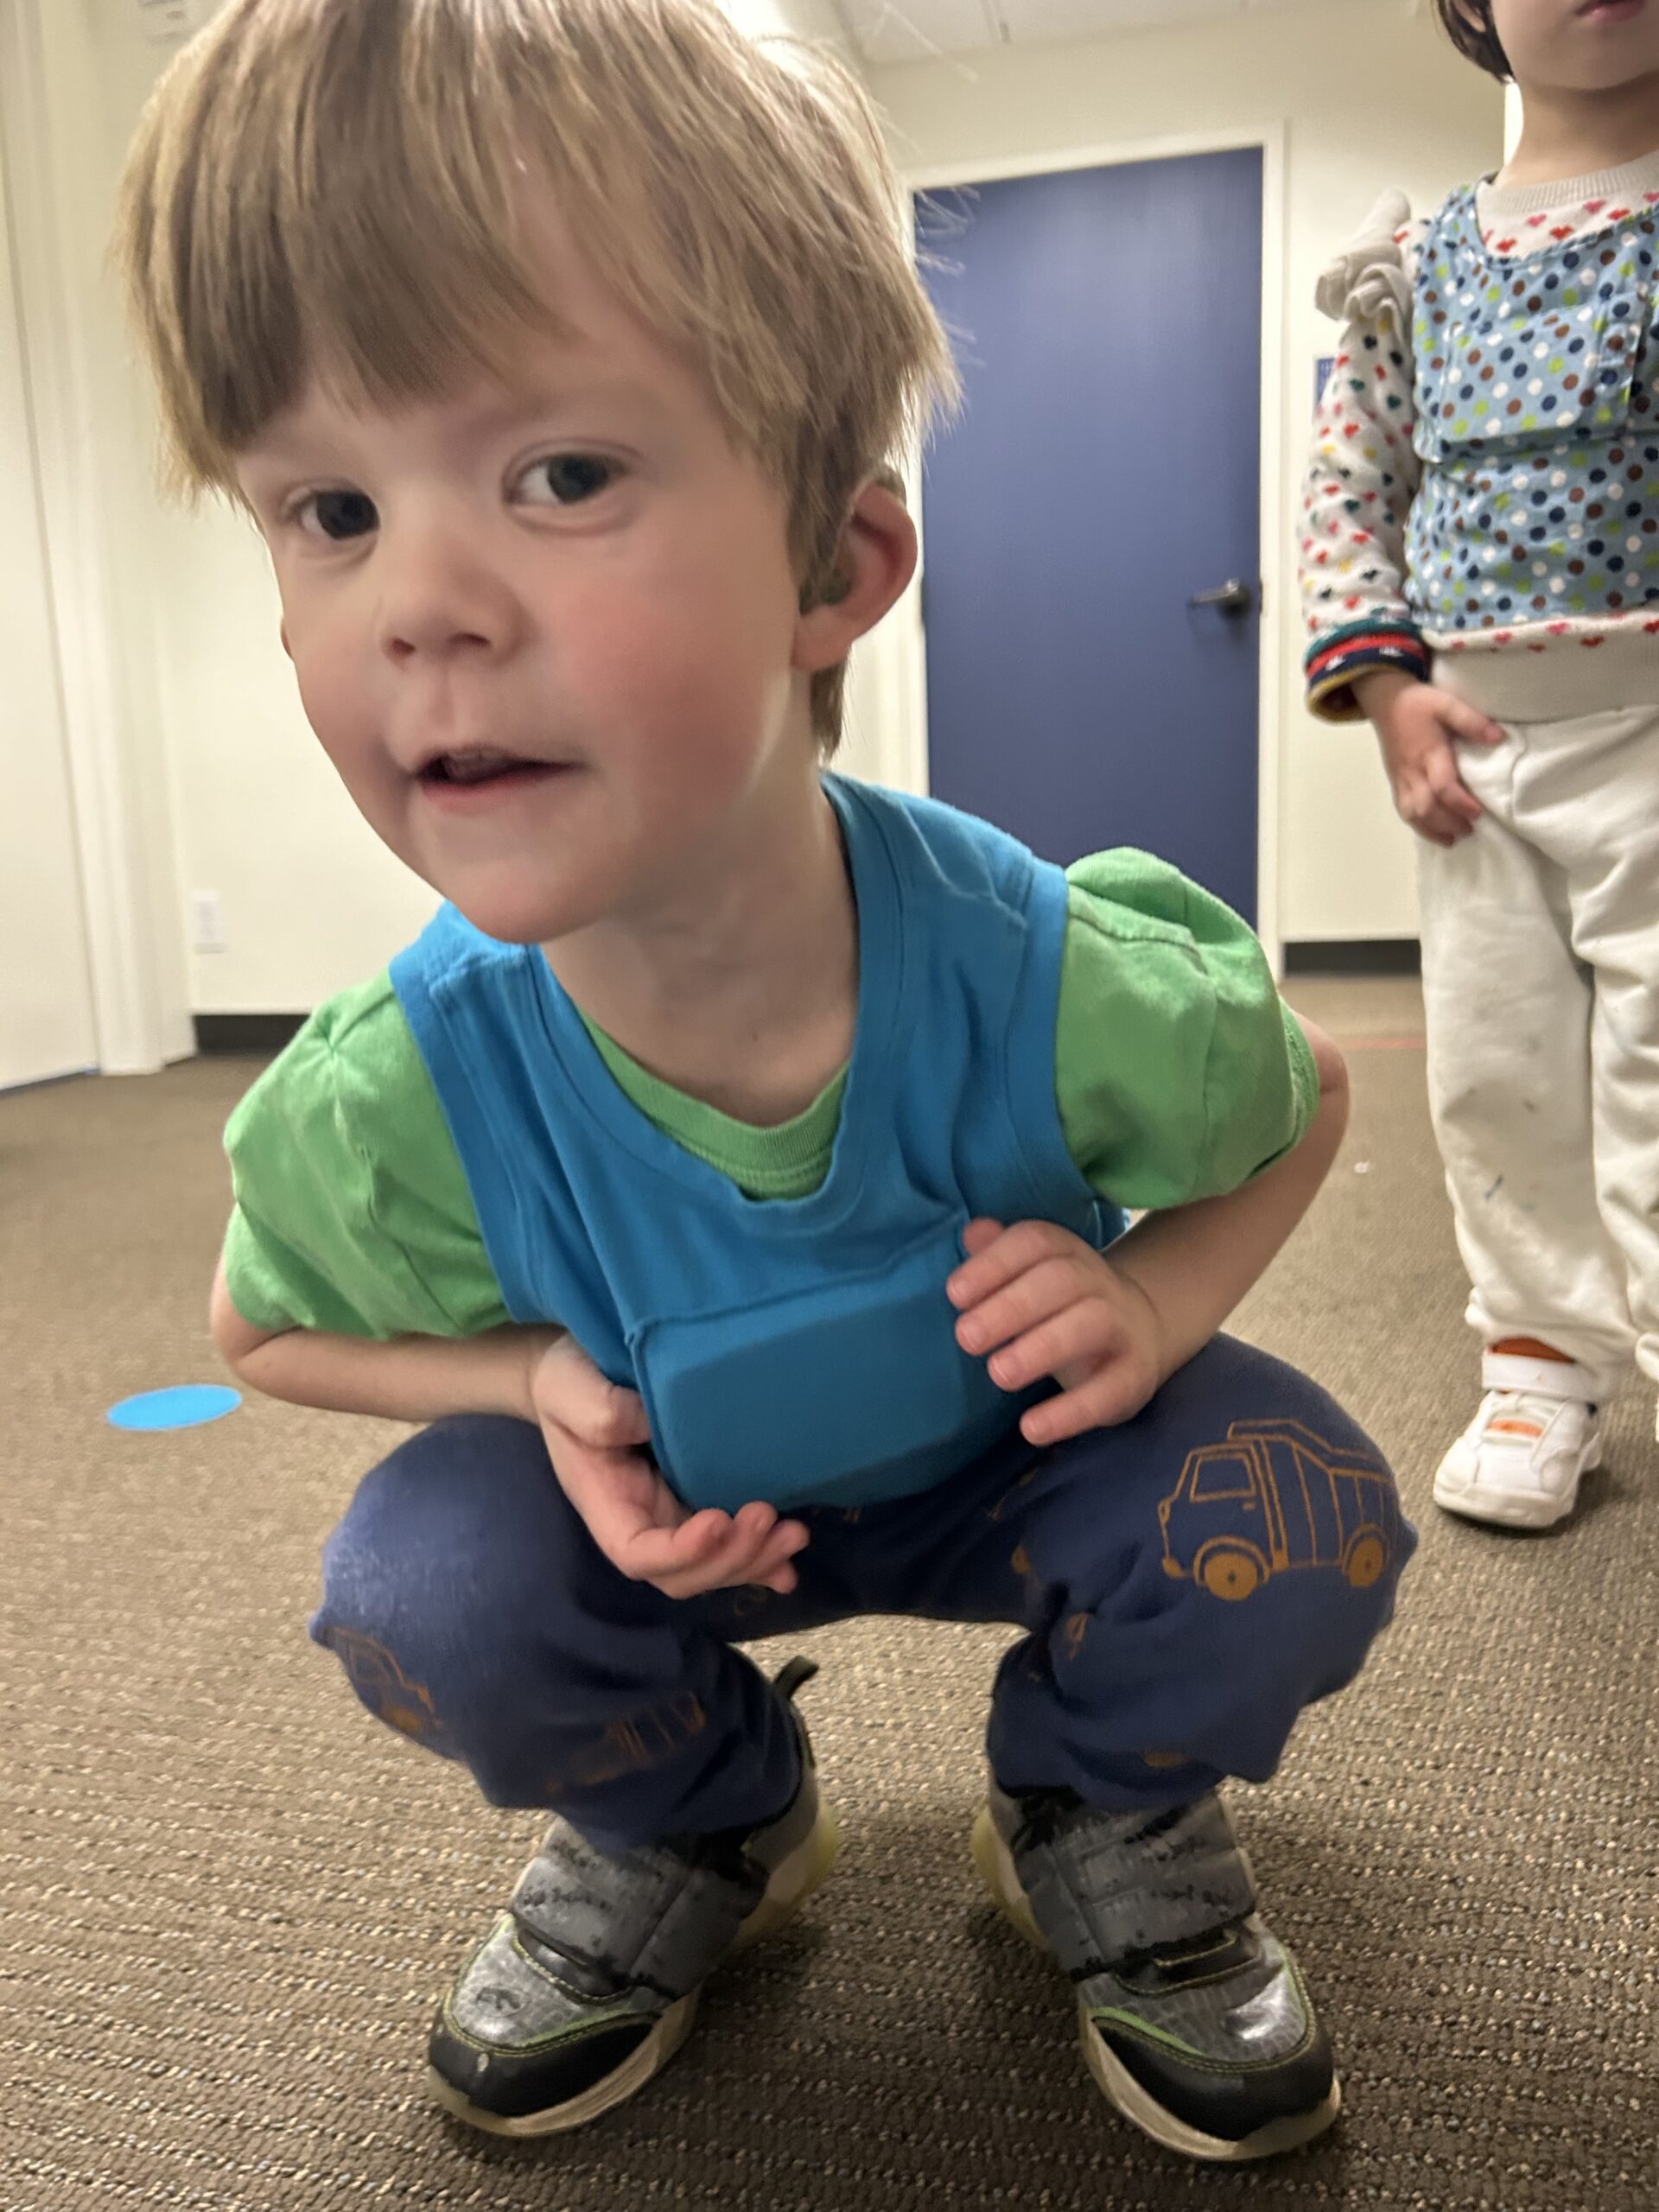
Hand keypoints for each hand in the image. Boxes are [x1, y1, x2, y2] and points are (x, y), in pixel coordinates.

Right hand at [526, 1334, 808, 1598]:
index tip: (716, 1520)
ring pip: (711, 1565)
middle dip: (730, 1558)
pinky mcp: (695, 1500)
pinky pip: (728, 1542)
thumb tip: (651, 1421)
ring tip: (794, 1535)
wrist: (578, 1372)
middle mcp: (640, 1522)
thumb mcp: (571, 1389)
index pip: (638, 1553)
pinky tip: (792, 1557)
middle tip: (768, 1518)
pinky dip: (761, 1556)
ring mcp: (670, 1516)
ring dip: (754, 1559)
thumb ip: (601, 1411)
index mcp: (605, 1505)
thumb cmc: (567, 1383)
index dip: (680, 1552)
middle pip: (683, 1574)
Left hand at [946, 1219, 1167, 1447]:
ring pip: (1089, 1325)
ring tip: (998, 1373)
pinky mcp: (1134, 1376)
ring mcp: (1121, 1327)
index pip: (1034, 1242)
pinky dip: (1070, 1412)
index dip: (994, 1263)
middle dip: (1011, 1307)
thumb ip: (998, 1256)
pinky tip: (1031, 1429)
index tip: (955, 1294)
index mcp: (1065, 1252)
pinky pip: (1108, 1391)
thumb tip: (973, 1232)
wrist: (1136, 1332)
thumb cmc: (1060, 1303)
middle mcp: (1097, 1282)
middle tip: (966, 1338)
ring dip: (1041, 1348)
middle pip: (1059, 1280)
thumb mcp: (1030, 1276)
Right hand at [1356, 671, 1506, 847]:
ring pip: (1412, 814)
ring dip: (1433, 829)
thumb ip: (1472, 721)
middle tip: (1471, 828)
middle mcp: (1412, 771)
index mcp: (1427, 753)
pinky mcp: (1395, 783)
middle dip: (1448, 822)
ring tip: (1455, 836)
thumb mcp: (1448, 703)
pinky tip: (1437, 832)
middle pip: (1426, 807)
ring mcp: (1401, 779)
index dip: (1459, 803)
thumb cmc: (1419, 703)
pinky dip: (1420, 826)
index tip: (1478, 812)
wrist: (1385, 701)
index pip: (1441, 786)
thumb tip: (1499, 738)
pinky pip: (1404, 811)